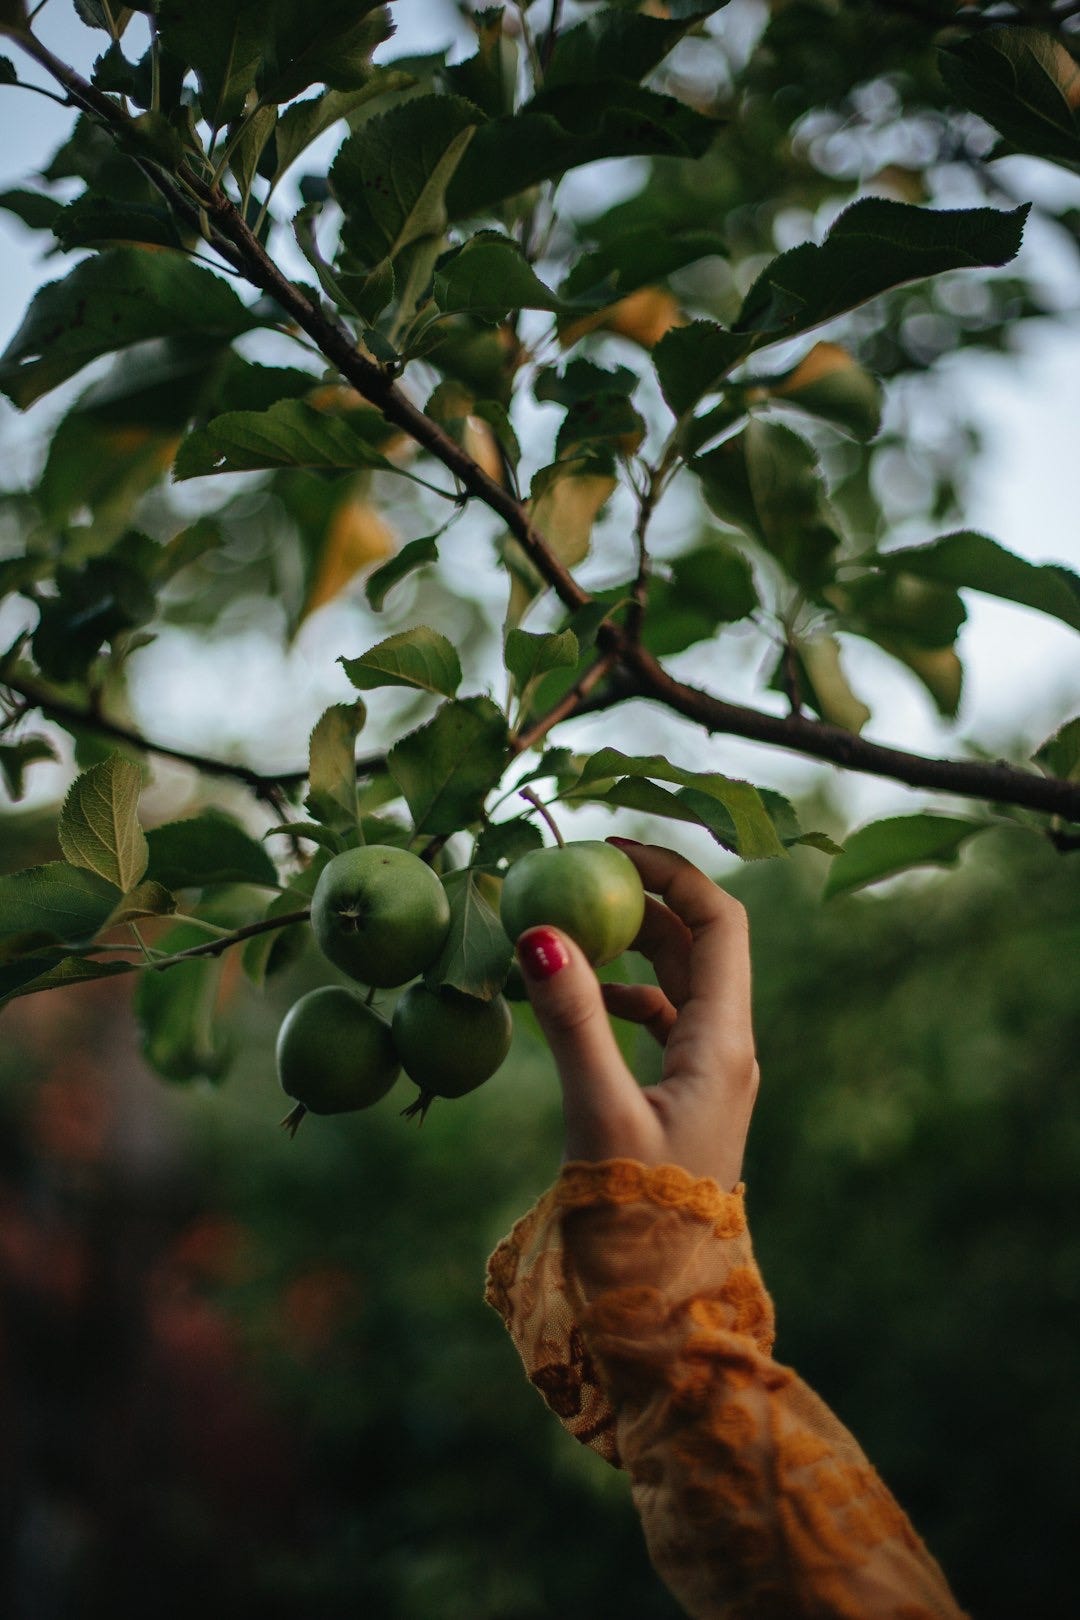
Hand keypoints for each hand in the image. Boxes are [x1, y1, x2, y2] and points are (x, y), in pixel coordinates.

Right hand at [514, 840, 758, 1191]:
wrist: (662, 1309)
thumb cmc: (638, 1217)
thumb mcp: (599, 1111)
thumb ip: (572, 1022)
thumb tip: (539, 934)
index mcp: (723, 1043)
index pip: (719, 923)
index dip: (673, 874)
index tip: (612, 849)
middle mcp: (726, 1049)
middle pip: (700, 943)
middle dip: (647, 900)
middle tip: (582, 873)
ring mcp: (708, 1075)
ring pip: (678, 981)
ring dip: (632, 945)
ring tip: (572, 926)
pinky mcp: (683, 1100)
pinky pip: (660, 1022)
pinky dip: (623, 996)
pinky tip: (581, 1000)